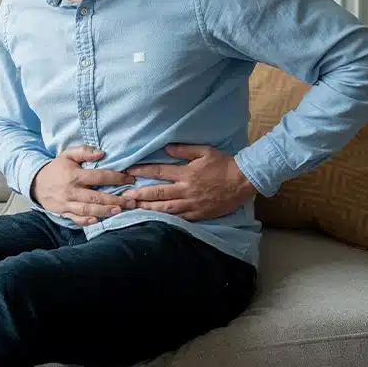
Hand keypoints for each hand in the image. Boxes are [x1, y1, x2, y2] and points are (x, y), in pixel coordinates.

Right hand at [32, 146, 136, 225]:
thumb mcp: (67, 154)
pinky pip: (76, 219)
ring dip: (104, 211)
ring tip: (119, 210)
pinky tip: (98, 220)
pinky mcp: (63, 212)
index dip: (115, 178)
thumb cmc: (56, 168)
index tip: (130, 179)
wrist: (36, 183)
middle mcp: (71, 190)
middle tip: (131, 201)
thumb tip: (102, 153)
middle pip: (96, 197)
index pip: (98, 177)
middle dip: (115, 200)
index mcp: (74, 175)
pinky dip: (87, 220)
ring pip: (88, 209)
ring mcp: (67, 203)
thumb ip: (84, 151)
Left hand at [122, 145, 257, 220]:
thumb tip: (166, 148)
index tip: (129, 171)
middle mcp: (186, 190)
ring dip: (148, 208)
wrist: (243, 181)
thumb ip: (184, 149)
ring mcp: (192, 204)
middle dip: (139, 194)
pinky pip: (179, 218)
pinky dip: (166, 219)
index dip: (142, 171)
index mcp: (186, 173)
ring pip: (165, 208)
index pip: (159, 171)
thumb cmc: (224, 164)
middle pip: (158, 193)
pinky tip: (155, 219)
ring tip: (134, 208)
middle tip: (124, 196)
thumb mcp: (205, 151)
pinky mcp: (199, 214)